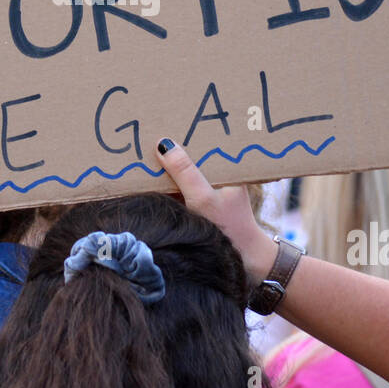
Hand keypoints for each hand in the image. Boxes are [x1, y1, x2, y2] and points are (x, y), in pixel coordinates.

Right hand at [155, 137, 276, 282]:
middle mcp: (218, 175)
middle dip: (171, 151)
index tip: (161, 125)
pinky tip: (149, 179)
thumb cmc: (229, 229)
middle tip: (145, 138)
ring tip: (143, 154)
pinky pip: (180, 188)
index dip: (182, 134)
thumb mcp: (203, 198)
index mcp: (226, 166)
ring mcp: (209, 190)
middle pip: (190, 157)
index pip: (201, 143)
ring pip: (184, 173)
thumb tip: (163, 144)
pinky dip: (167, 185)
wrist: (244, 262)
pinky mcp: (200, 204)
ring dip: (167, 168)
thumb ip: (184, 172)